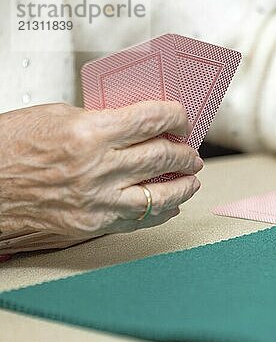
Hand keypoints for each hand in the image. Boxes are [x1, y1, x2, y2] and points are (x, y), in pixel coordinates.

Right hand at [0, 101, 202, 237]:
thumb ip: (102, 121)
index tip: (182, 119)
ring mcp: (97, 201)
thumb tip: (137, 127)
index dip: (176, 117)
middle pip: (161, 157)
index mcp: (89, 133)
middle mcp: (97, 169)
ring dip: (183, 186)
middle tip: (191, 153)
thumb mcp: (58, 117)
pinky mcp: (92, 224)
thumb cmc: (10, 147)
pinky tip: (171, 205)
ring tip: (190, 180)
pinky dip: (161, 212)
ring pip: (160, 195)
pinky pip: (139, 220)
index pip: (151, 120)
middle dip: (185, 154)